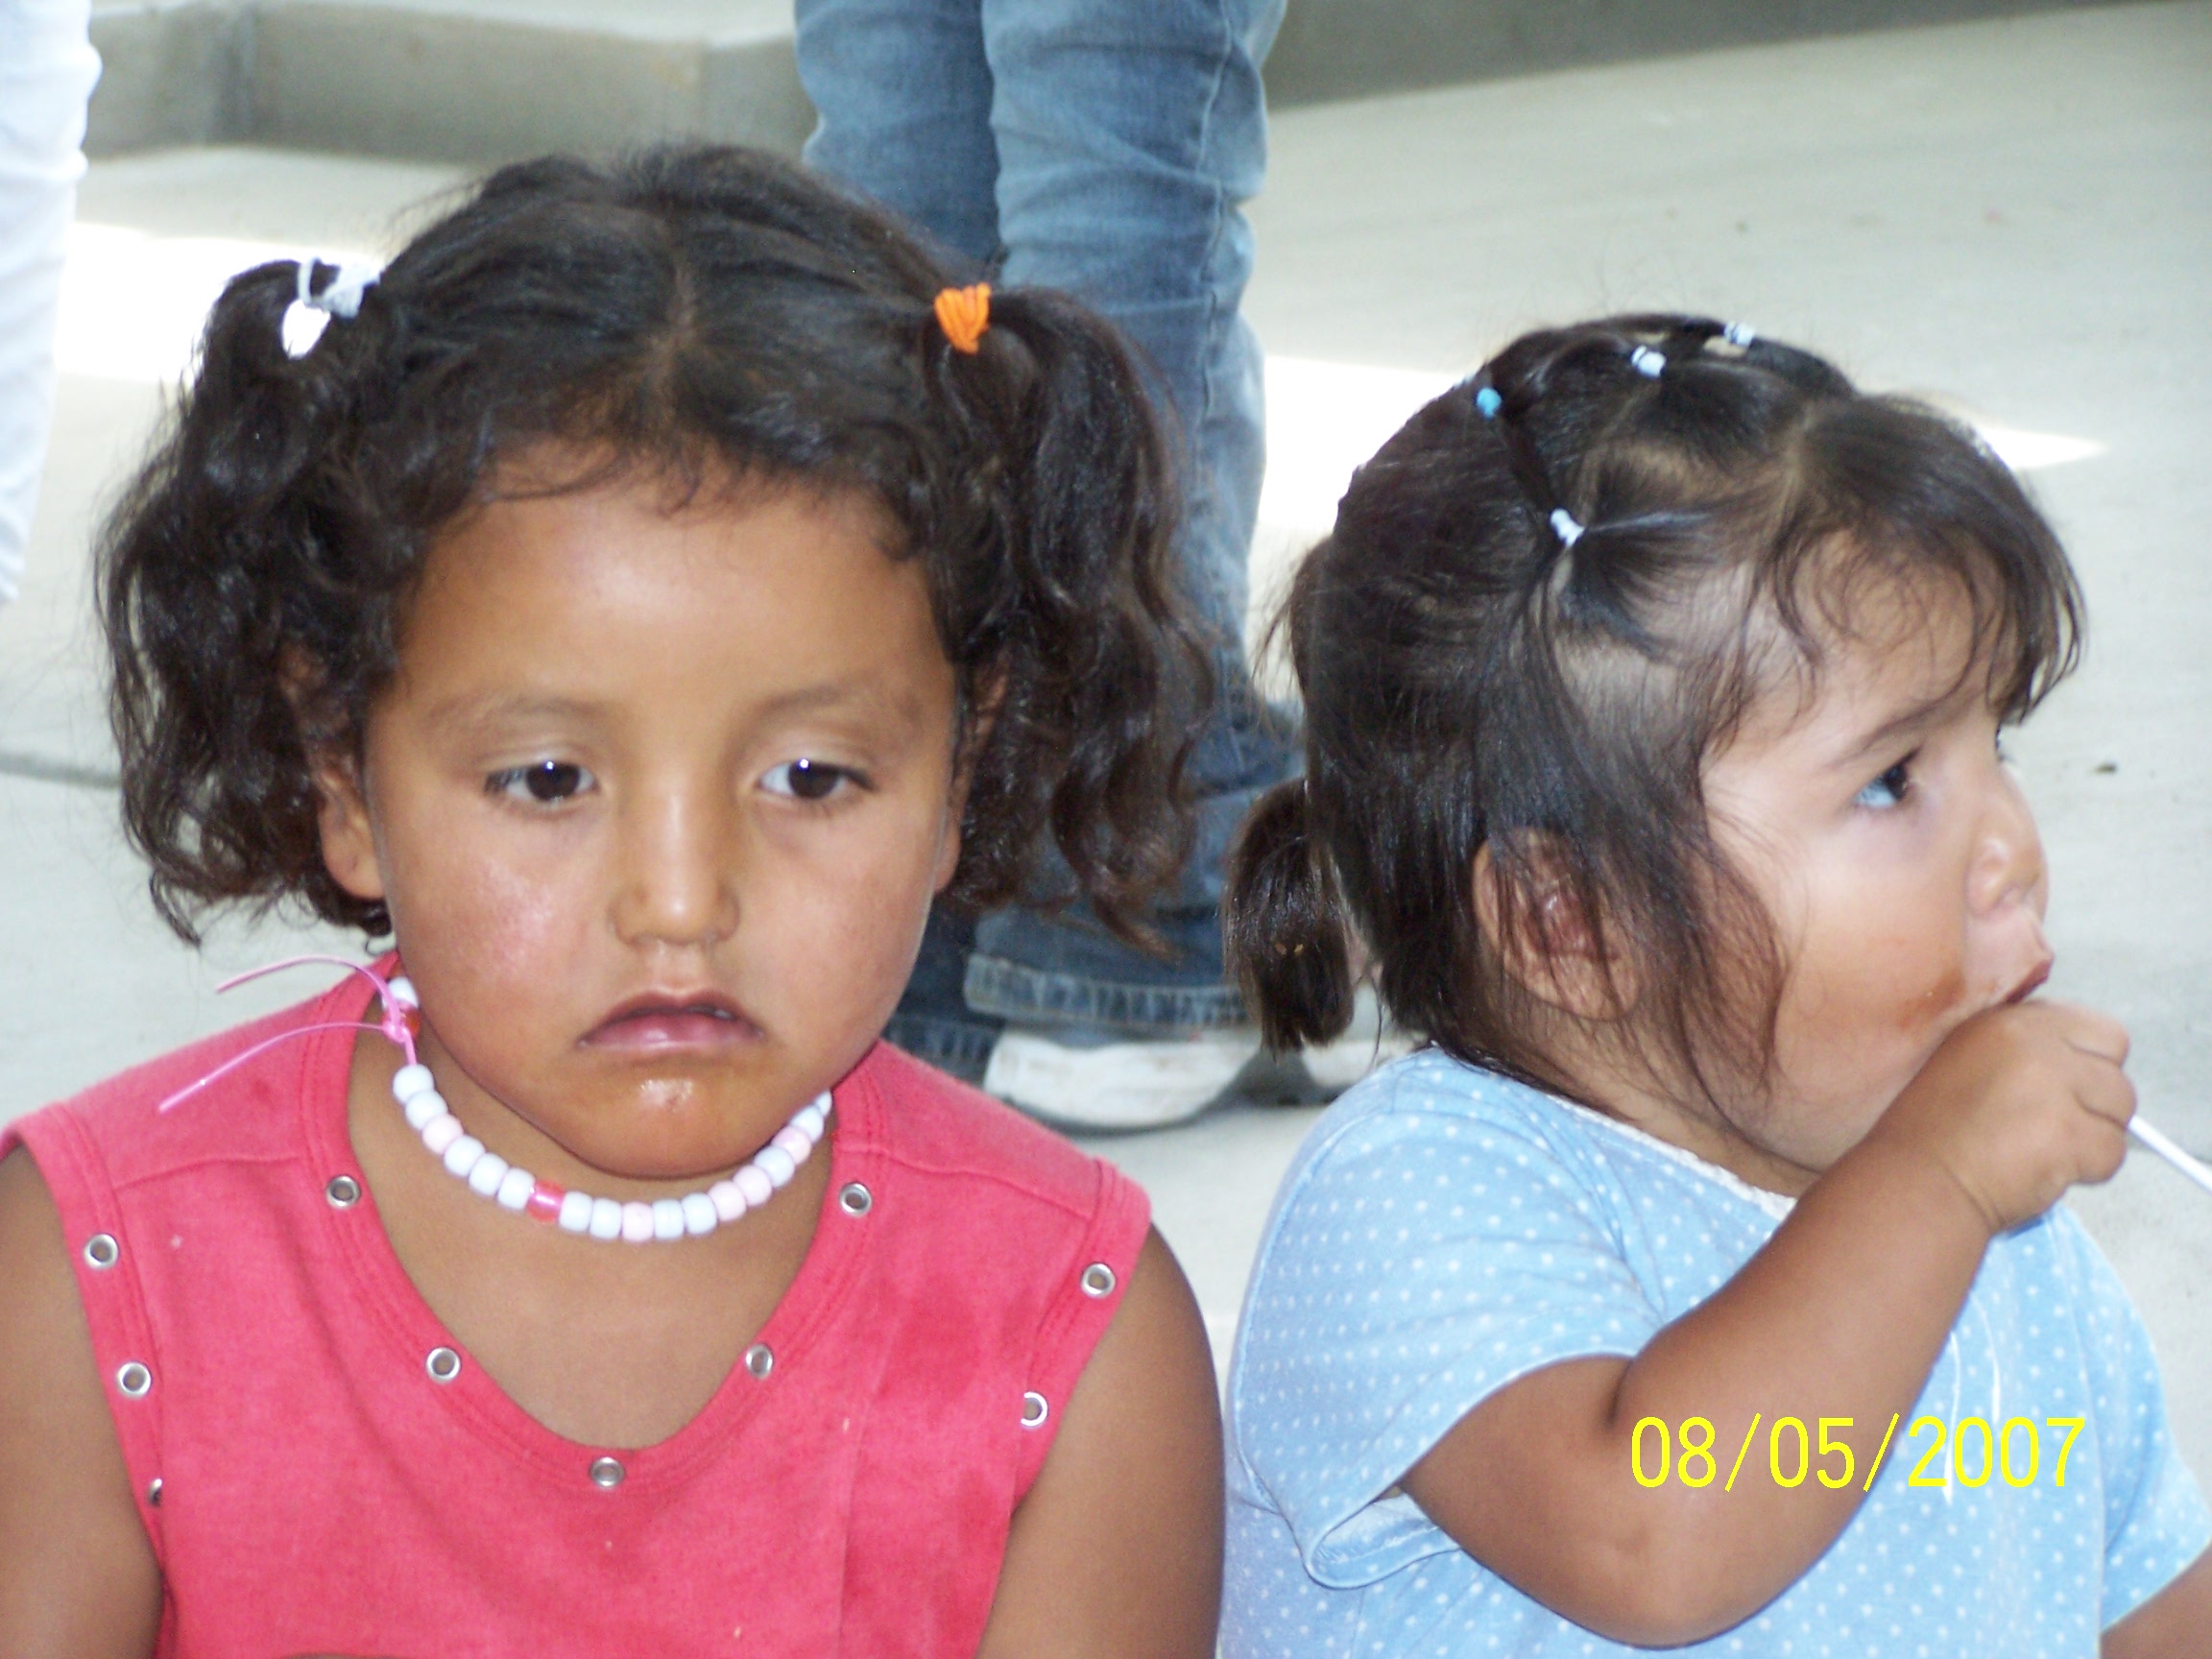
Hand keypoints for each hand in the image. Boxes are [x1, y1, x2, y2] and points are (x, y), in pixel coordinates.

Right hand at [1872, 999, 2132, 1233]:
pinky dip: (2087, 1171)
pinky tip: (2044, 1170)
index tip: (2062, 1093)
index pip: (2102, 1032)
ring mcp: (2053, 1086)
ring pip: (2120, 1114)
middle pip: (2118, 1074)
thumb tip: (2087, 1064)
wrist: (1917, 1182)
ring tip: (2043, 1150)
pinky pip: (2112, 1154)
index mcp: (2009, 1022)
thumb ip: (2028, 1050)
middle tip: (2053, 1127)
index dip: (2089, 1067)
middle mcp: (2034, 1044)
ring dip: (2092, 1139)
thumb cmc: (1936, 1134)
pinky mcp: (2067, 1132)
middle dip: (2096, 1106)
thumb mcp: (1972, 1061)